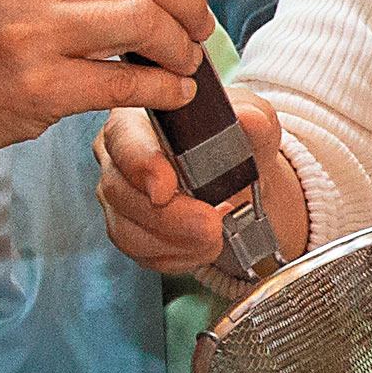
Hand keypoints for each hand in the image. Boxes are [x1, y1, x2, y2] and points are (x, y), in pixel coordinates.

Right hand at [92, 85, 285, 273]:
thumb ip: (253, 116)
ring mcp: (118, 196)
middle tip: (209, 224)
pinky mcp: (127, 230)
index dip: (140, 164)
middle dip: (168, 216)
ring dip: (176, 240)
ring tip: (216, 235)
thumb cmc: (235, 144)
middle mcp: (118, 155)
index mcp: (137, 116)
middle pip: (119, 190)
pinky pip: (140, 253)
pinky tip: (203, 245)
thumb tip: (249, 118)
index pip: (123, 137)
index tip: (166, 188)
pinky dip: (177, 255)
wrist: (242, 184)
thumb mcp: (253, 122)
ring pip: (126, 229)